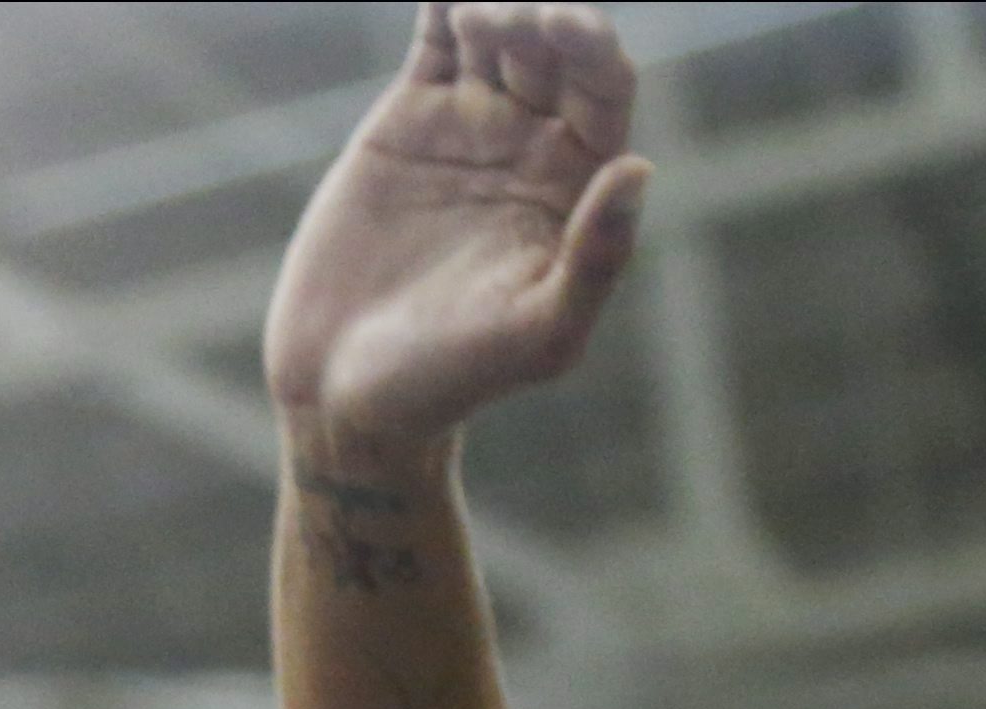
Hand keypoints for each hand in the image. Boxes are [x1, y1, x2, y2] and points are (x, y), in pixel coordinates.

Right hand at [263, 4, 648, 454]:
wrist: (347, 393)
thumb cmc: (453, 380)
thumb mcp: (538, 335)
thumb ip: (596, 260)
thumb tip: (638, 170)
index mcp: (577, 185)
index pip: (604, 90)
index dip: (593, 48)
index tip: (565, 24)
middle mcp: (532, 145)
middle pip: (554, 50)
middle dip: (540, 17)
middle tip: (511, 15)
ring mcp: (471, 125)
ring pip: (499, 34)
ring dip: (493, 5)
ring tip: (474, 11)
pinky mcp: (408, 120)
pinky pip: (436, 41)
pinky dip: (442, 5)